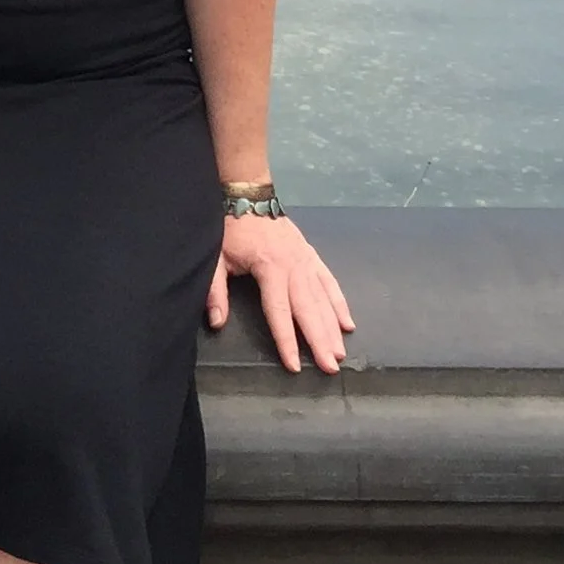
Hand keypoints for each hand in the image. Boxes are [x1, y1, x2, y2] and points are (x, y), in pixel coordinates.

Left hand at [207, 210, 352, 374]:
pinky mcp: (313, 256)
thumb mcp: (216, 258)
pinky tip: (348, 324)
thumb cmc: (231, 230)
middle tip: (330, 367)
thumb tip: (217, 322)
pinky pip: (330, 282)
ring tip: (339, 353)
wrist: (250, 197)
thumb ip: (216, 291)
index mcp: (269, 268)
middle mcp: (294, 267)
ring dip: (332, 327)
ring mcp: (306, 261)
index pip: (278, 311)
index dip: (286, 339)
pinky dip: (340, 303)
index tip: (294, 365)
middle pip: (308, 309)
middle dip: (319, 340)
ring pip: (323, 299)